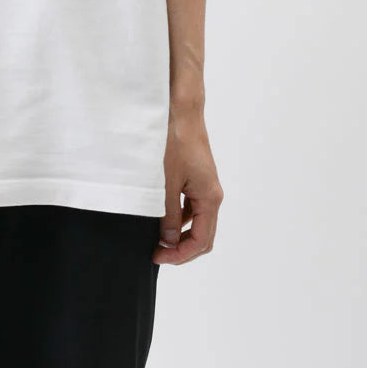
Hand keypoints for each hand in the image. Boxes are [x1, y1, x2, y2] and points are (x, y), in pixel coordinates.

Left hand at [153, 106, 223, 264]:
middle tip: (156, 253)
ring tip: (155, 238)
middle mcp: (212, 194)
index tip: (157, 257)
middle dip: (181, 249)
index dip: (180, 255)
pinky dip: (179, 217)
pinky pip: (191, 206)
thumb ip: (168, 214)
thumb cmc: (173, 141)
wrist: (179, 110)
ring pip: (197, 221)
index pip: (202, 241)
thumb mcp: (165, 182)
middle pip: (203, 235)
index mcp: (210, 197)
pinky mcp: (196, 177)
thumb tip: (169, 241)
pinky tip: (160, 216)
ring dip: (179, 234)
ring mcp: (205, 185)